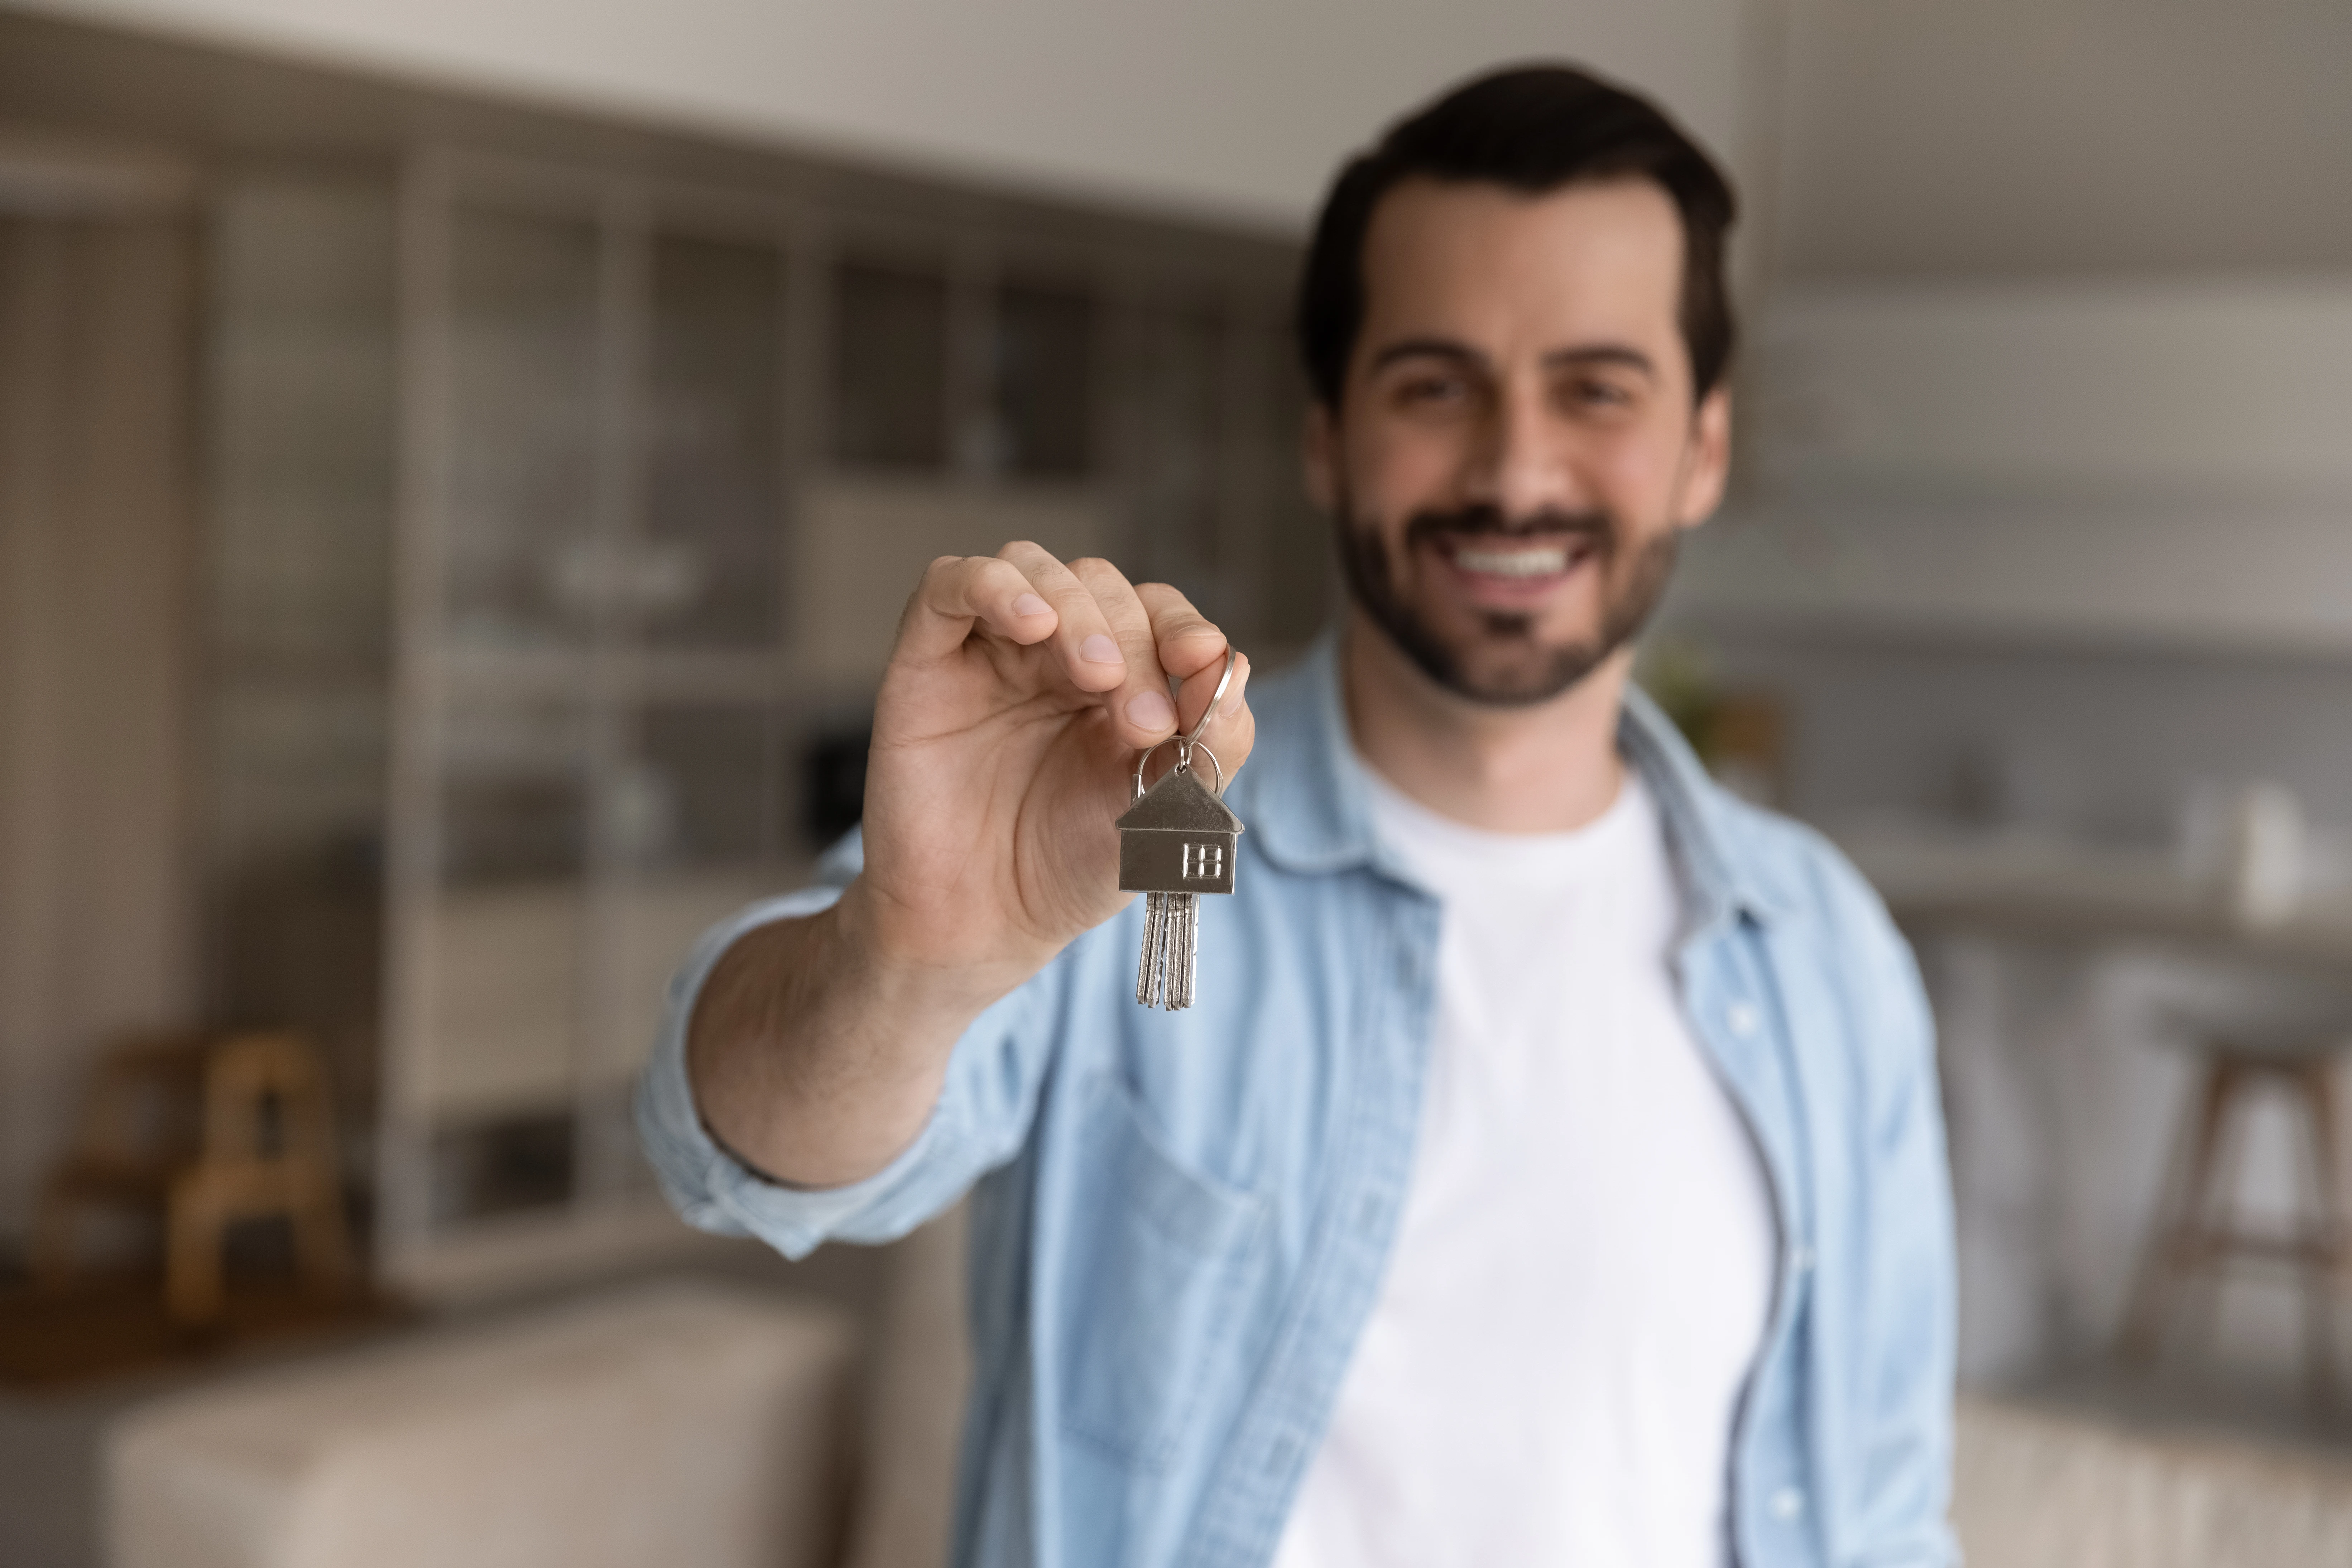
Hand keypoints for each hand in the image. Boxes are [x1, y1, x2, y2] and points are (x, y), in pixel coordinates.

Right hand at [842, 542, 1255, 999]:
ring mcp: (992, 651)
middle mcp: (1055, 653)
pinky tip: (1031, 623)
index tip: (1200, 660)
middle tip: (1143, 721)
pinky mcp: (928, 659)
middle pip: (1101, 586)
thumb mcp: (1165, 814)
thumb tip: (1236, 663)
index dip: (1182, 626)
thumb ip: (1213, 743)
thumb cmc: (1071, 866)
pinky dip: (994, 586)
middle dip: (1134, 642)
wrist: (982, 923)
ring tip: (1096, 675)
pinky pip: (950, 585)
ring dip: (1077, 609)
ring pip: (1032, 566)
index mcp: (1120, 678)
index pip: (1157, 613)